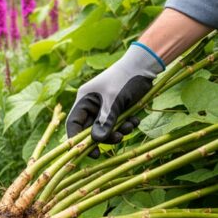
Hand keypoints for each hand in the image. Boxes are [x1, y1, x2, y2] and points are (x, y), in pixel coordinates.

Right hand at [66, 43, 164, 157]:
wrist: (145, 66)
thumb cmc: (125, 79)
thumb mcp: (114, 101)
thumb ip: (105, 122)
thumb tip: (96, 141)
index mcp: (84, 100)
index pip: (73, 123)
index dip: (77, 139)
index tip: (89, 152)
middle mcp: (92, 105)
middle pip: (91, 130)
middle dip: (105, 136)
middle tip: (118, 139)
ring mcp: (104, 108)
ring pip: (106, 130)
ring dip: (118, 131)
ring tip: (129, 125)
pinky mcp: (117, 110)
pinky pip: (117, 125)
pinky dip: (126, 125)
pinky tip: (134, 119)